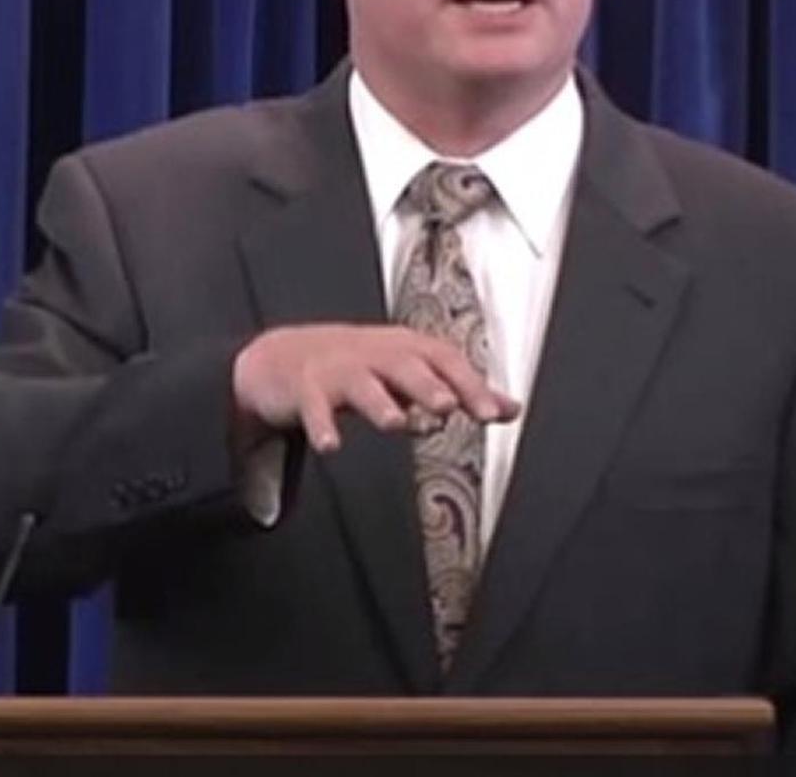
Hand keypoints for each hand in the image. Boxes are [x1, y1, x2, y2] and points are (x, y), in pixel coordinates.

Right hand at [232, 324, 519, 453]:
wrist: (285, 357)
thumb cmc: (360, 365)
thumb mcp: (411, 373)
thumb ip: (459, 390)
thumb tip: (510, 408)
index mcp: (405, 349)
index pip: (444, 360)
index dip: (469, 384)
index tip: (491, 412)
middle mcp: (375, 354)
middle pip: (405, 365)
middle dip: (427, 385)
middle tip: (447, 405)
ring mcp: (338, 369)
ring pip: (361, 382)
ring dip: (380, 401)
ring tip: (396, 422)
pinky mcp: (305, 389)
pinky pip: (313, 407)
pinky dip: (321, 425)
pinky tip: (331, 446)